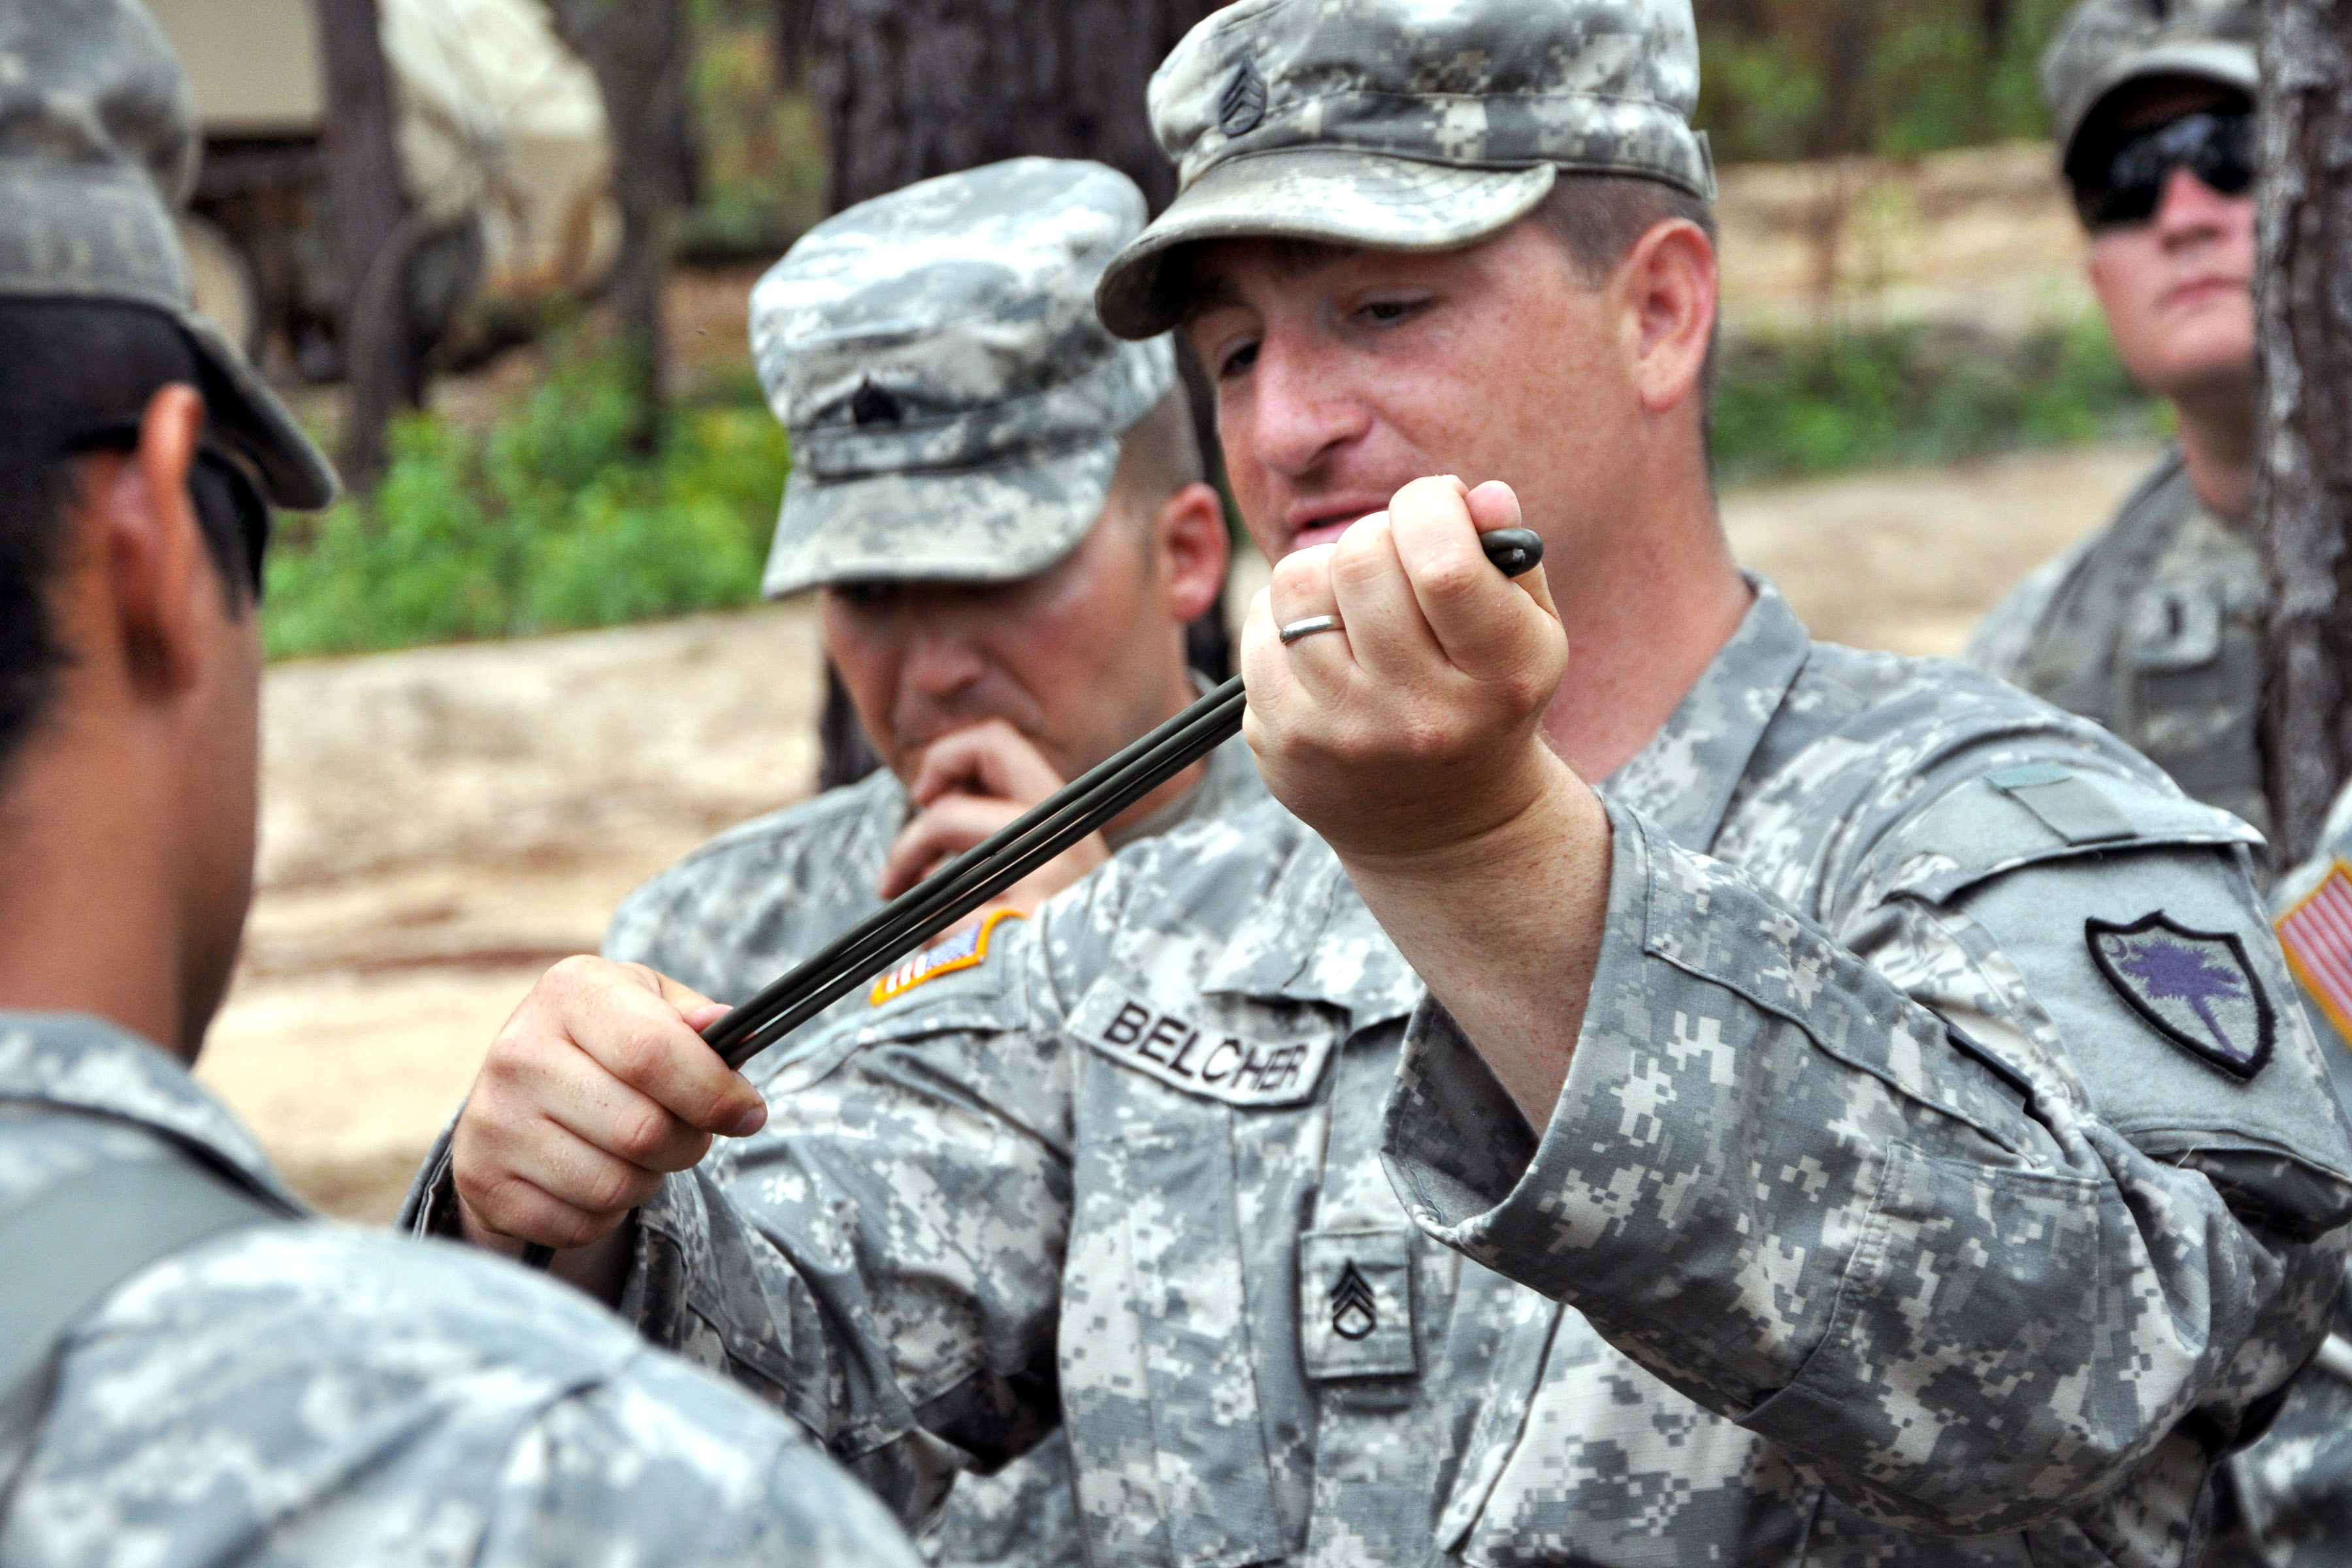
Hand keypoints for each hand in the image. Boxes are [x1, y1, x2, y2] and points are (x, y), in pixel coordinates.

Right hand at [452, 957, 758, 1256]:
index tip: (749, 1113)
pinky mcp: (483, 1181)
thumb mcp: (652, 1005)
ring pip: (613, 1185)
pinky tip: (597, 1175)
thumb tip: (734, 1033)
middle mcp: (518, 1050)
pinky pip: (579, 1223)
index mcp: (570, 991)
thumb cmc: (608, 1041)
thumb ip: (698, 1021)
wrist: (519, 1088)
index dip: (714, 1093)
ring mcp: (492, 1119)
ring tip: (639, 1153)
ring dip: (649, 1180)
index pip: (654, 1052)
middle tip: (689, 1133)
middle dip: (689, 1143)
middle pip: (642, 1130)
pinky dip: (607, 1214)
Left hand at [879, 718, 1108, 941]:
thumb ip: (999, 819)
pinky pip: (941, 925)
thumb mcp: (1050, 859)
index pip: (996, 741)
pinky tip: (958, 962)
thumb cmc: (1065, 930)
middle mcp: (1058, 837)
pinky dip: (936, 944)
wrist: (1102, 999)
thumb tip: (931, 793)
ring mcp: (1040, 883)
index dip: (946, 758)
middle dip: (908, 844)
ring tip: (939, 929)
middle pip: (947, 812)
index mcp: (1066, 811)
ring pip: (940, 864)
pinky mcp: (1014, 932)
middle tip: (896, 878)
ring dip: (923, 895)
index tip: (926, 796)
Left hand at [1242, 476, 1609, 1125]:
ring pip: (1297, 582)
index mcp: (1500, 676)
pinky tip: (1322, 646)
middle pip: (1362, 559)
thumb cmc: (1485, 702)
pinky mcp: (1282, 744)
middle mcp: (1420, 714)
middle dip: (1376, 535)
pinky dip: (1285, 618)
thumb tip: (1478, 495)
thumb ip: (1508, 557)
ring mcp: (1342, 734)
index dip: (1429, 505)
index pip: (1441, 561)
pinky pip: (1258, 629)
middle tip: (1392, 559)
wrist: (1442, 829)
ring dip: (1325, 572)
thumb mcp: (1526, 635)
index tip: (1436, 508)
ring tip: (1354, 605)